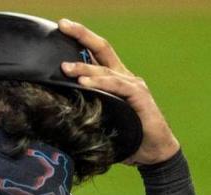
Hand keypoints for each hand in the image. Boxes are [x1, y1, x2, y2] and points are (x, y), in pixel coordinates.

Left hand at [57, 18, 179, 165]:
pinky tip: (84, 84)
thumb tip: (56, 110)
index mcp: (115, 78)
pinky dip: (100, 84)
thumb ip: (85, 108)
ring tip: (64, 68)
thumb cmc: (126, 136)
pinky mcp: (140, 97)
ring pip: (105, 70)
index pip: (97, 52)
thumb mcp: (101, 118)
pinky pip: (117, 86)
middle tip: (63, 25)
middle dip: (81, 35)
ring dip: (84, 68)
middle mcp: (124, 76)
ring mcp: (133, 85)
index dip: (81, 38)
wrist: (154, 151)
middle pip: (102, 49)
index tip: (62, 26)